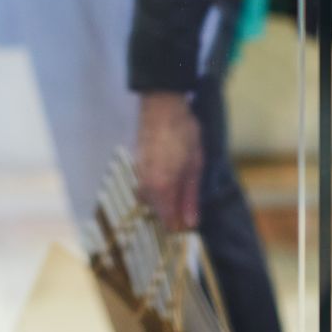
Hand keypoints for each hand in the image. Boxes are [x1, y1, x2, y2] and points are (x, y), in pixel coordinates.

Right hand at [135, 92, 202, 232]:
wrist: (162, 106)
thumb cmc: (184, 134)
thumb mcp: (195, 166)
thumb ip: (190, 197)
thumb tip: (191, 223)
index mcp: (161, 189)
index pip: (168, 223)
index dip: (181, 225)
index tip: (192, 218)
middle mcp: (145, 186)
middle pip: (158, 214)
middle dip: (173, 213)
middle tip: (190, 199)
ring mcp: (138, 176)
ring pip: (150, 201)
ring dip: (164, 200)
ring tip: (181, 184)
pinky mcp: (136, 166)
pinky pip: (145, 187)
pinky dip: (157, 188)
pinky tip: (170, 173)